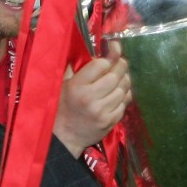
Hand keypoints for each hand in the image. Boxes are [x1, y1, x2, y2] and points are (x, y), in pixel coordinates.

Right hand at [53, 41, 131, 157]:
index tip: (113, 50)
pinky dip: (125, 95)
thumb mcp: (64, 84)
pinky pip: (124, 103)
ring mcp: (102, 111)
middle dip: (121, 65)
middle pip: (115, 75)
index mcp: (77, 86)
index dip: (109, 56)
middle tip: (121, 61)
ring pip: (123, 89)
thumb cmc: (62, 106)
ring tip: (121, 76)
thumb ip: (79, 68)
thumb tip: (98, 53)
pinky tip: (120, 92)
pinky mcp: (110, 121)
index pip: (101, 65)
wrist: (64, 136)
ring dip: (125, 80)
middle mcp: (91, 98)